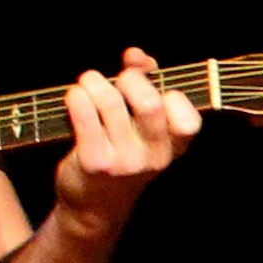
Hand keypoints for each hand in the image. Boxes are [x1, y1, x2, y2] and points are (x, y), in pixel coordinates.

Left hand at [52, 48, 199, 235]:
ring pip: (110, 102)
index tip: (153, 89)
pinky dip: (77, 97)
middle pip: (149, 103)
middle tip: (117, 81)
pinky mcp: (95, 163)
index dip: (171, 94)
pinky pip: (84, 114)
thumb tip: (135, 56)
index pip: (188, 120)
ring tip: (88, 83)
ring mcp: (124, 162)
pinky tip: (75, 97)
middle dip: (129, 79)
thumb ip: (145, 83)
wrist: (93, 206)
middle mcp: (153, 157)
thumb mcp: (141, 125)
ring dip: (94, 82)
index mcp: (172, 148)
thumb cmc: (120, 154)